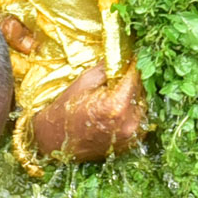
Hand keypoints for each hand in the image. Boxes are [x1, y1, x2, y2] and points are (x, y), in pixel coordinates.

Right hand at [32, 63, 146, 161]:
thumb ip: (107, 68)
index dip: (132, 64)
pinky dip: (131, 110)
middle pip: (141, 91)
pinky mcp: (131, 143)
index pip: (135, 76)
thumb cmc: (66, 109)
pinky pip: (138, 119)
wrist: (55, 141)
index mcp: (117, 105)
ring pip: (142, 105)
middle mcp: (128, 122)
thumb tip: (123, 54)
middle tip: (119, 75)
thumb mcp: (84, 82)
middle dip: (132, 80)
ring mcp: (131, 135)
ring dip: (133, 96)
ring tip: (114, 93)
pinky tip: (116, 107)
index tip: (130, 57)